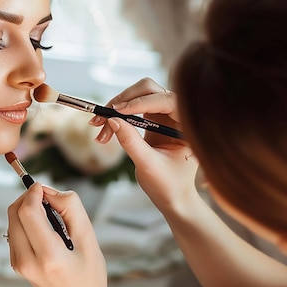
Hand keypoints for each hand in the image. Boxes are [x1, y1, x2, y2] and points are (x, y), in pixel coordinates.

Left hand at [7, 183, 110, 286]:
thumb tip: (48, 192)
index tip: (43, 187)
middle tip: (48, 198)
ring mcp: (17, 264)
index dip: (33, 193)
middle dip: (28, 198)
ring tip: (49, 215)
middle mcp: (27, 261)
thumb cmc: (89, 276)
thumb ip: (71, 209)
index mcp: (49, 256)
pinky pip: (13, 231)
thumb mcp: (89, 240)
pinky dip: (24, 222)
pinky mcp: (15, 264)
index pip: (28, 213)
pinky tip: (43, 228)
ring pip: (11, 220)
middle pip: (14, 213)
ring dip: (26, 209)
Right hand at [90, 78, 198, 212]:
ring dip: (115, 108)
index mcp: (187, 124)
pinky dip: (116, 116)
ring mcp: (164, 114)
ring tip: (99, 129)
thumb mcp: (147, 165)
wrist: (172, 196)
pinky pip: (131, 107)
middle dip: (123, 100)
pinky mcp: (152, 118)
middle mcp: (177, 114)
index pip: (165, 100)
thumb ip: (130, 141)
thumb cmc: (168, 184)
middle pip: (149, 89)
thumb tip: (113, 120)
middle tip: (102, 117)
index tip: (117, 111)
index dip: (140, 102)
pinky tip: (105, 131)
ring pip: (136, 95)